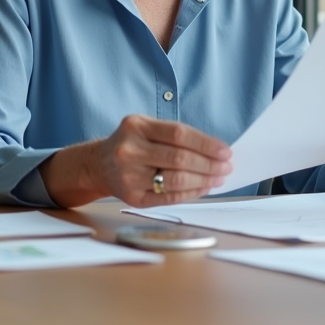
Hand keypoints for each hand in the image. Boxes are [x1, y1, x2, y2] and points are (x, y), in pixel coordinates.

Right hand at [41, 114, 232, 207]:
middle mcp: (129, 150)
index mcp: (135, 126)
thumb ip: (176, 135)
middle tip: (226, 166)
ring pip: (176, 180)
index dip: (206, 143)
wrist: (98, 165)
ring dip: (203, 180)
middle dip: (209, 164)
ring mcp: (129, 176)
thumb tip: (215, 151)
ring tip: (218, 178)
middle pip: (179, 158)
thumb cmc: (131, 144)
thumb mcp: (146, 127)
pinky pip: (169, 197)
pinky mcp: (132, 197)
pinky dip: (191, 193)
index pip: (179, 134)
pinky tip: (203, 188)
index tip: (225, 151)